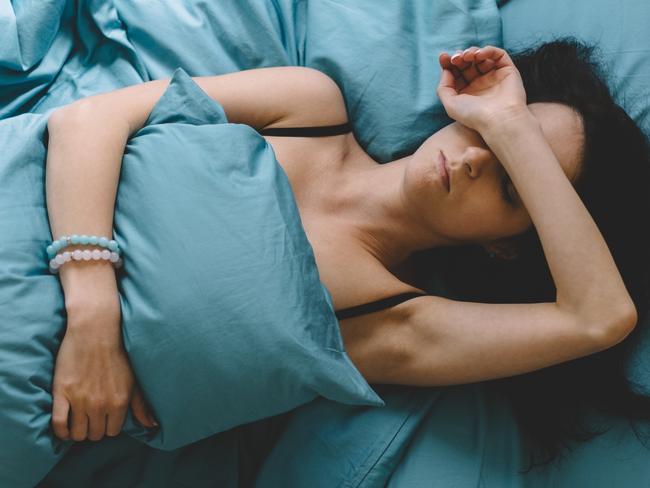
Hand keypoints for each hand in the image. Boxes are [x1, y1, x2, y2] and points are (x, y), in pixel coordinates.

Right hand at [51, 299, 156, 441]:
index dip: (108, 426)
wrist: (95, 331)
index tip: (104, 419)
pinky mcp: (62, 393)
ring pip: (78, 433)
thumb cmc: (117, 353)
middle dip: (94, 429)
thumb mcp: (134, 380)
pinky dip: (61, 431)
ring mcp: (80, 399)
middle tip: (90, 419)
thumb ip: (141, 405)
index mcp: (120, 401)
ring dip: (78, 431)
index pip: (112, 431)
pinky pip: (59, 423)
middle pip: (95, 434)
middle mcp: (101, 404)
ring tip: (78, 422)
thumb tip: (151, 425)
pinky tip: (64, 428)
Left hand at [437, 46, 528, 131]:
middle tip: (456, 58)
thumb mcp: (450, 104)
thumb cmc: (474, 115)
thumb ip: (444, 86)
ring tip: (467, 56)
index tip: (443, 57)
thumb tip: (446, 70)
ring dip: (472, 52)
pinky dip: (488, 50)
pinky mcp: (508, 70)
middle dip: (460, 57)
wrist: (498, 119)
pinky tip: (479, 55)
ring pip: (482, 57)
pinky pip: (498, 54)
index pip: (457, 73)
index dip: (449, 63)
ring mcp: (494, 77)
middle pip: (468, 63)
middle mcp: (481, 84)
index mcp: (468, 92)